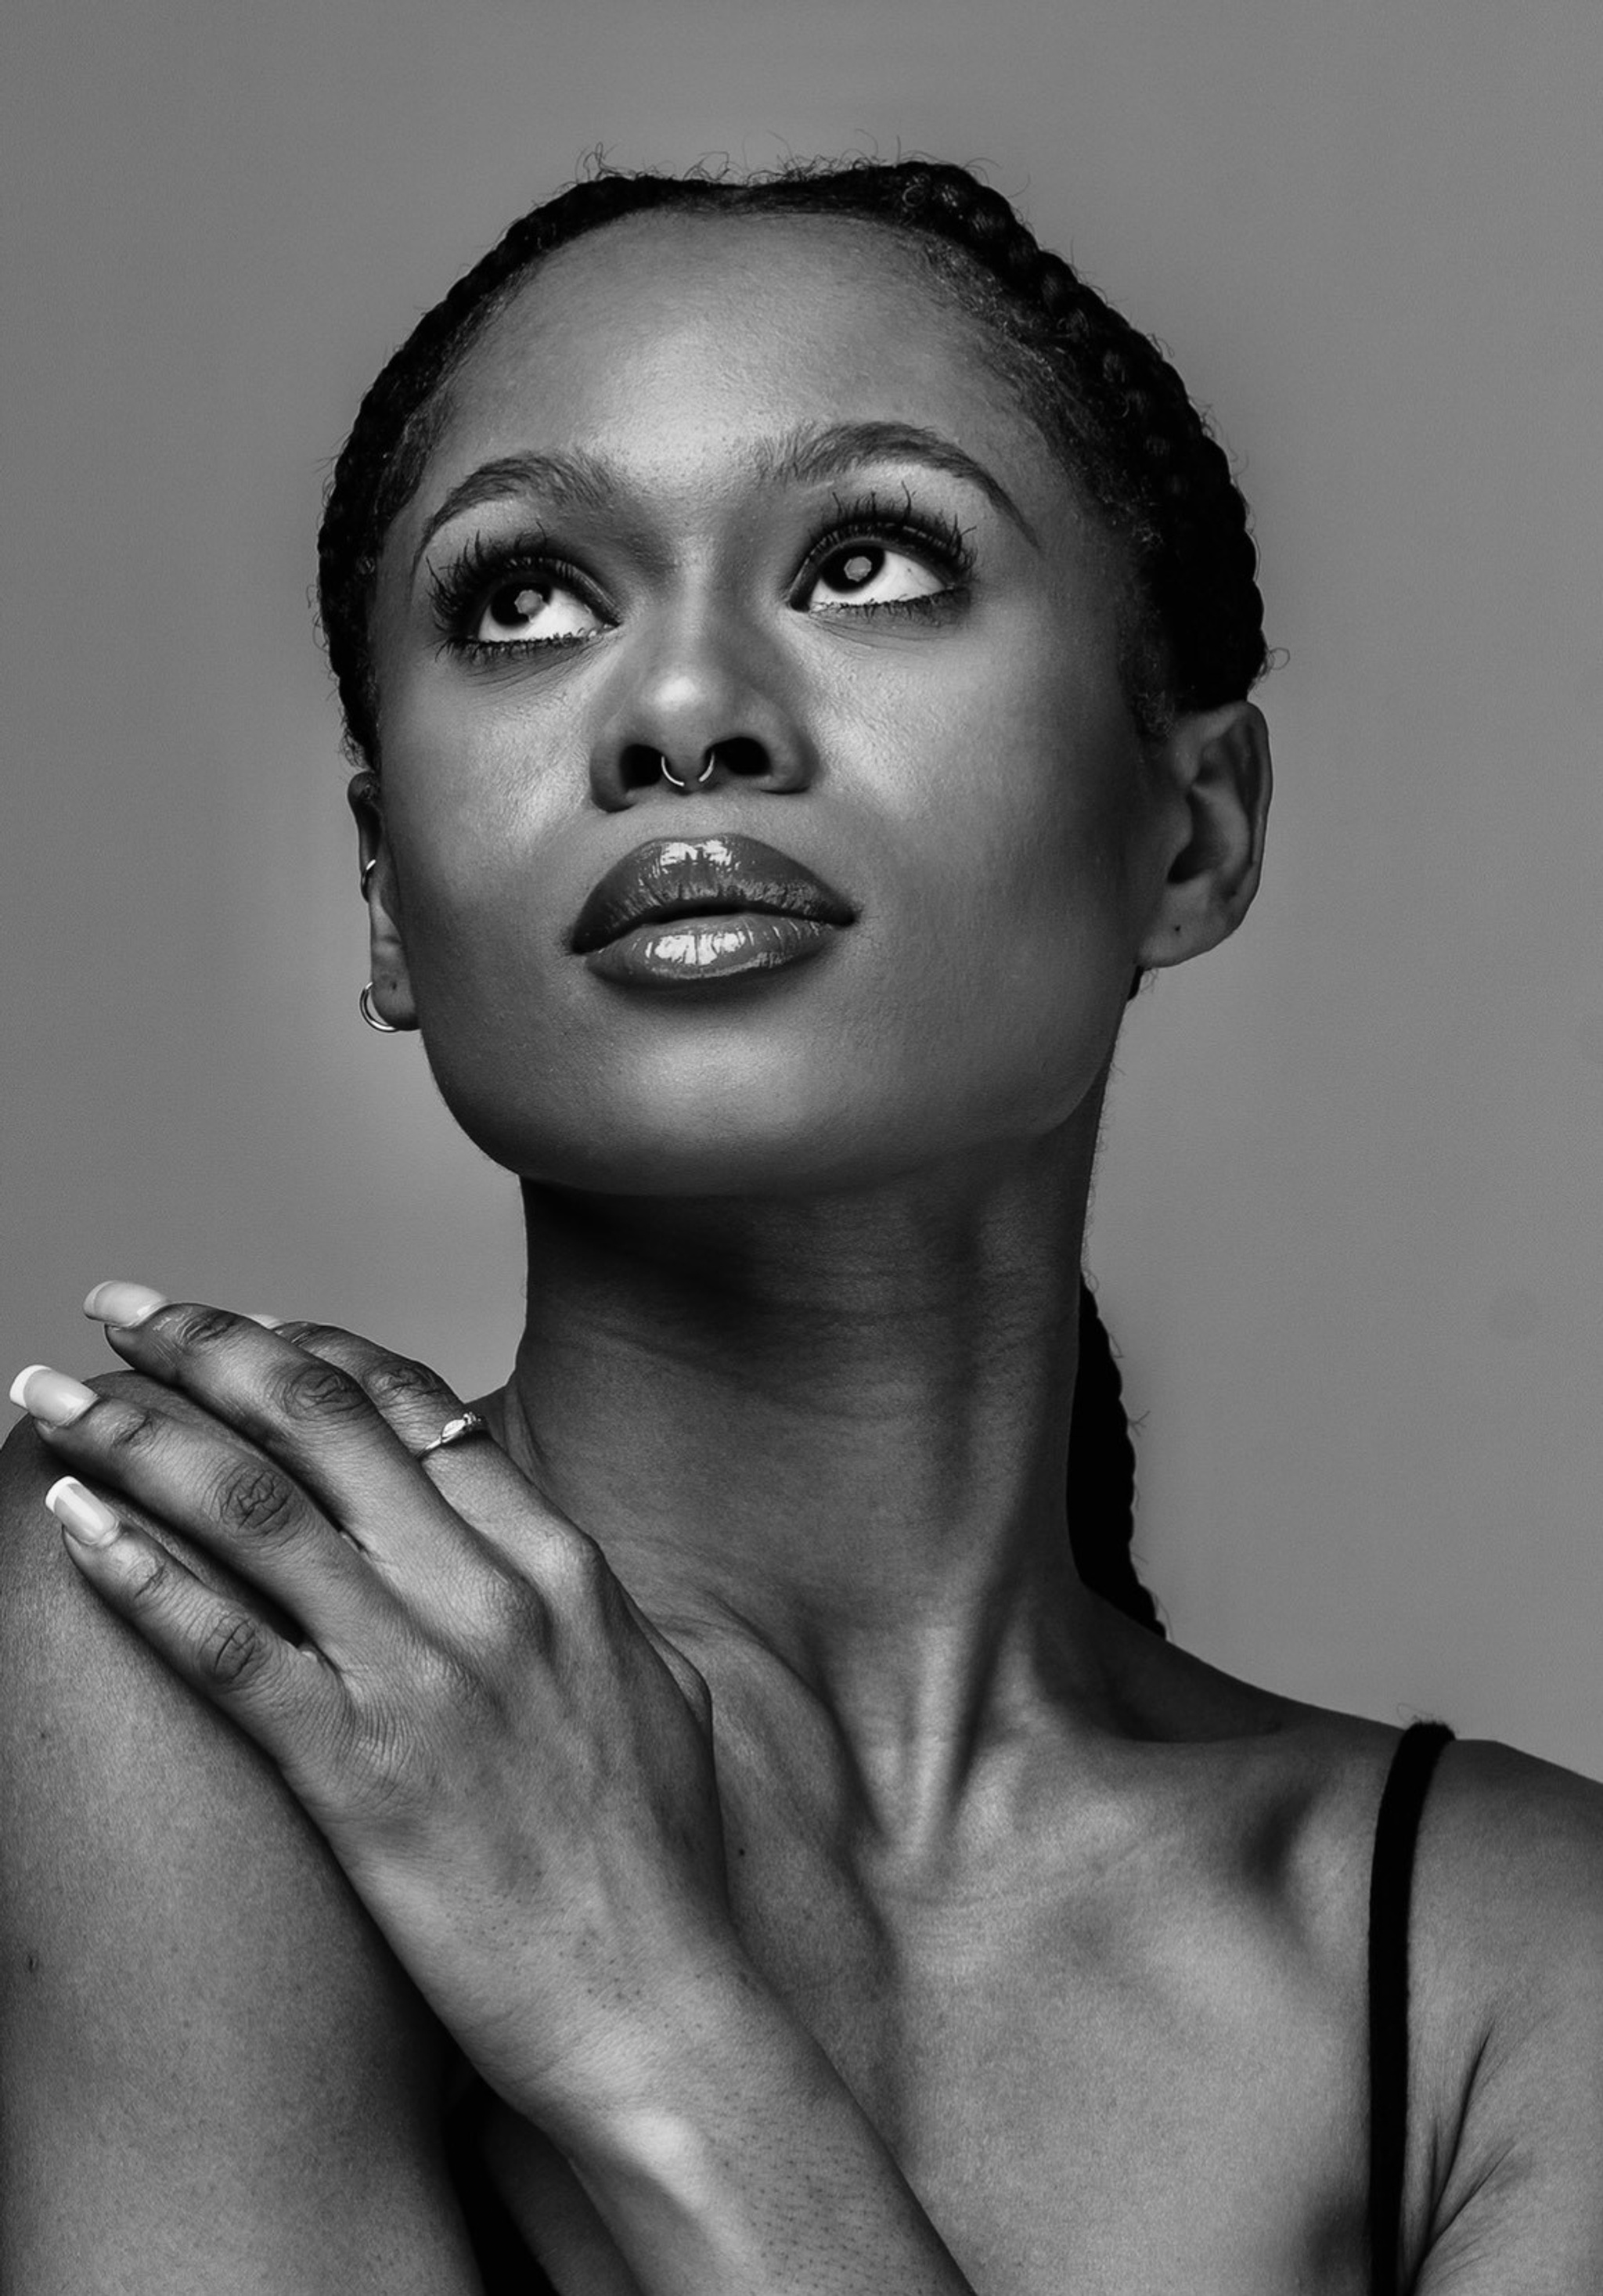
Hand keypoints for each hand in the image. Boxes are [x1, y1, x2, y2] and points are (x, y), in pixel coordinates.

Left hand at [12, 1289, 744, 2138]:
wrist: (659, 2011)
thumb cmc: (657, 1866)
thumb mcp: (653, 1685)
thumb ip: (580, 1597)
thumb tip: (527, 1545)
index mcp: (559, 1561)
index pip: (411, 1406)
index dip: (307, 1347)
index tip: (235, 1322)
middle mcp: (488, 1592)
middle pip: (317, 1422)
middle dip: (200, 1344)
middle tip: (118, 1307)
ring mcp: (422, 1677)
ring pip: (250, 1507)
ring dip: (133, 1432)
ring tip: (51, 1392)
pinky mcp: (358, 1774)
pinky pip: (223, 1644)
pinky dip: (137, 1571)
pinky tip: (72, 1525)